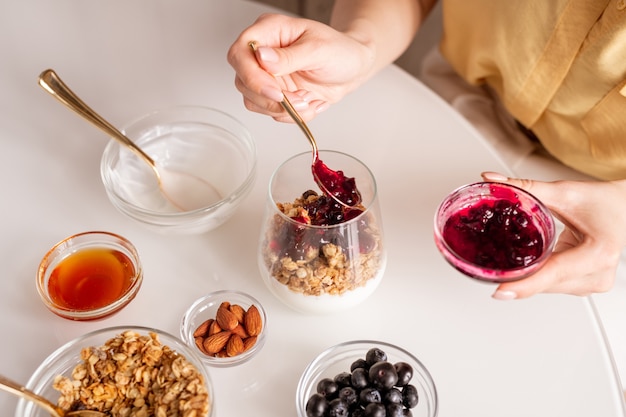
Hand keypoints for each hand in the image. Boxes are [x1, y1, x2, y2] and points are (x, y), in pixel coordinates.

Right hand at [227, 13, 375, 122]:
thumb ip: (290, 56)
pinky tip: (309, 102)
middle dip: (271, 98)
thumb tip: (262, 57)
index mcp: (268, 32)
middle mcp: (262, 55)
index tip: (275, 92)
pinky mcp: (274, 94)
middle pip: (243, 81)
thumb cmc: (340, 51)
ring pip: (254, 101)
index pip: (240, 53)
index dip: (252, 76)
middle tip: (300, 98)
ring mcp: (266, 77)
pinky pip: (271, 112)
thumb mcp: (319, 49)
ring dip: (283, 109)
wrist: (353, 68)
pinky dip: (292, 115)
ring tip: (308, 99)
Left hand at [481, 172, 625, 298]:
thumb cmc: (602, 201)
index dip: (524, 284)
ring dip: (529, 276)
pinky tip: (529, 264)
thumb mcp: (563, 192)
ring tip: (512, 260)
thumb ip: (525, 187)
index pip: (553, 273)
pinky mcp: (587, 285)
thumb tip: (490, 180)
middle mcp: (598, 274)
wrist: (624, 209)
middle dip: (518, 276)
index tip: (500, 292)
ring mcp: (594, 283)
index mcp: (599, 253)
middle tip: (489, 268)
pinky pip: (553, 285)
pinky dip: (539, 275)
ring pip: (548, 287)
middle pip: (546, 283)